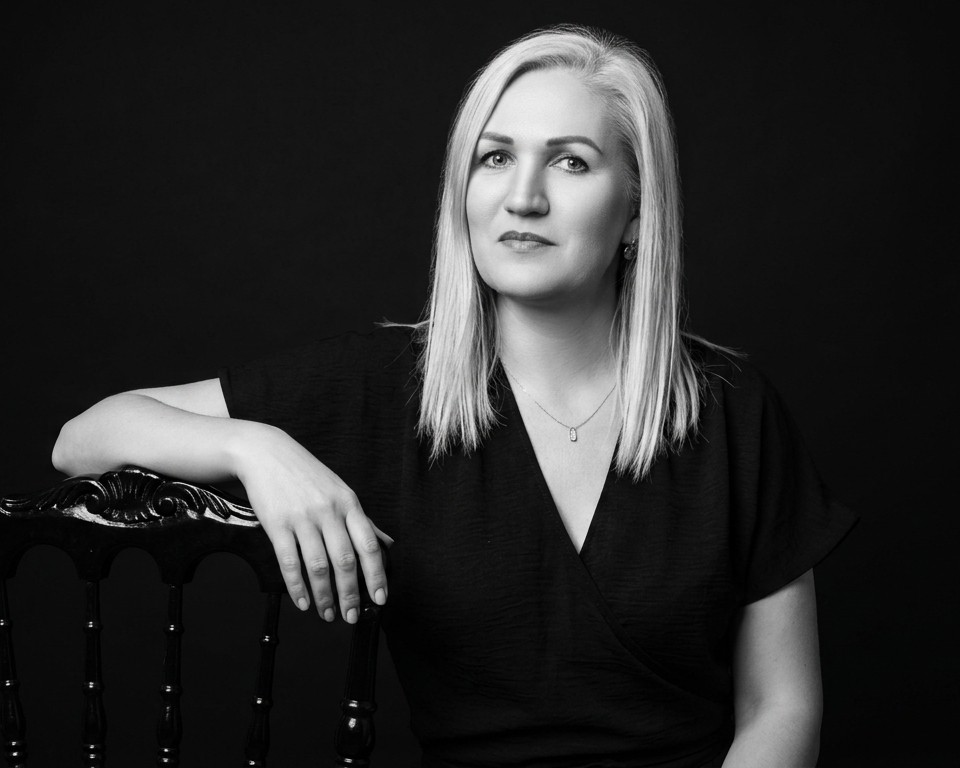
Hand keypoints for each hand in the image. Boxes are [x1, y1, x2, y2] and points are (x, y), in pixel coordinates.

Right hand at [233, 422, 392, 623]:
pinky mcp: (277, 524)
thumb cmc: (307, 475)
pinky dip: (297, 587)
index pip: (369, 545)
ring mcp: (302, 518)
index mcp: (349, 503)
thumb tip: (387, 544)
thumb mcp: (341, 491)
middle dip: (351, 594)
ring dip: (325, 596)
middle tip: (352, 616)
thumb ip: (362, 520)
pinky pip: (289, 562)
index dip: (376, 575)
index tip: (380, 598)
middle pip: (345, 560)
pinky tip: (303, 601)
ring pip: (318, 566)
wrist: (266, 453)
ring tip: (328, 613)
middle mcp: (329, 511)